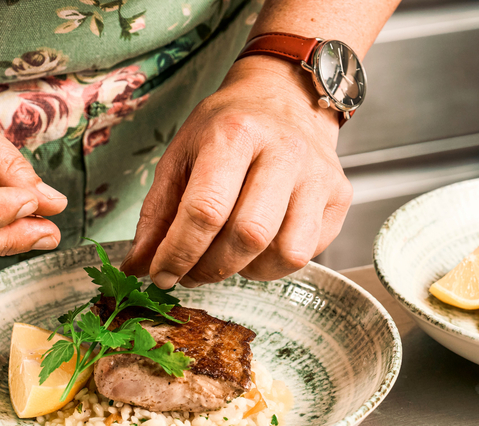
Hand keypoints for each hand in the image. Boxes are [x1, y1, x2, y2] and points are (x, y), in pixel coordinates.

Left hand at [121, 54, 352, 287]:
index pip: (205, 210)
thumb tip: (138, 266)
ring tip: (229, 256)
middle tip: (190, 274)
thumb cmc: (229, 128)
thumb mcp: (182, 154)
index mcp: (236, 134)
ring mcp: (319, 175)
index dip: (178, 253)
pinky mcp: (339, 196)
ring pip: (286, 253)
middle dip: (211, 268)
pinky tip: (260, 245)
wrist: (287, 98)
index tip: (161, 274)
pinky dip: (275, 263)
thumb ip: (158, 212)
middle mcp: (285, 151)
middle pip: (249, 236)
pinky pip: (308, 253)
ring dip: (248, 270)